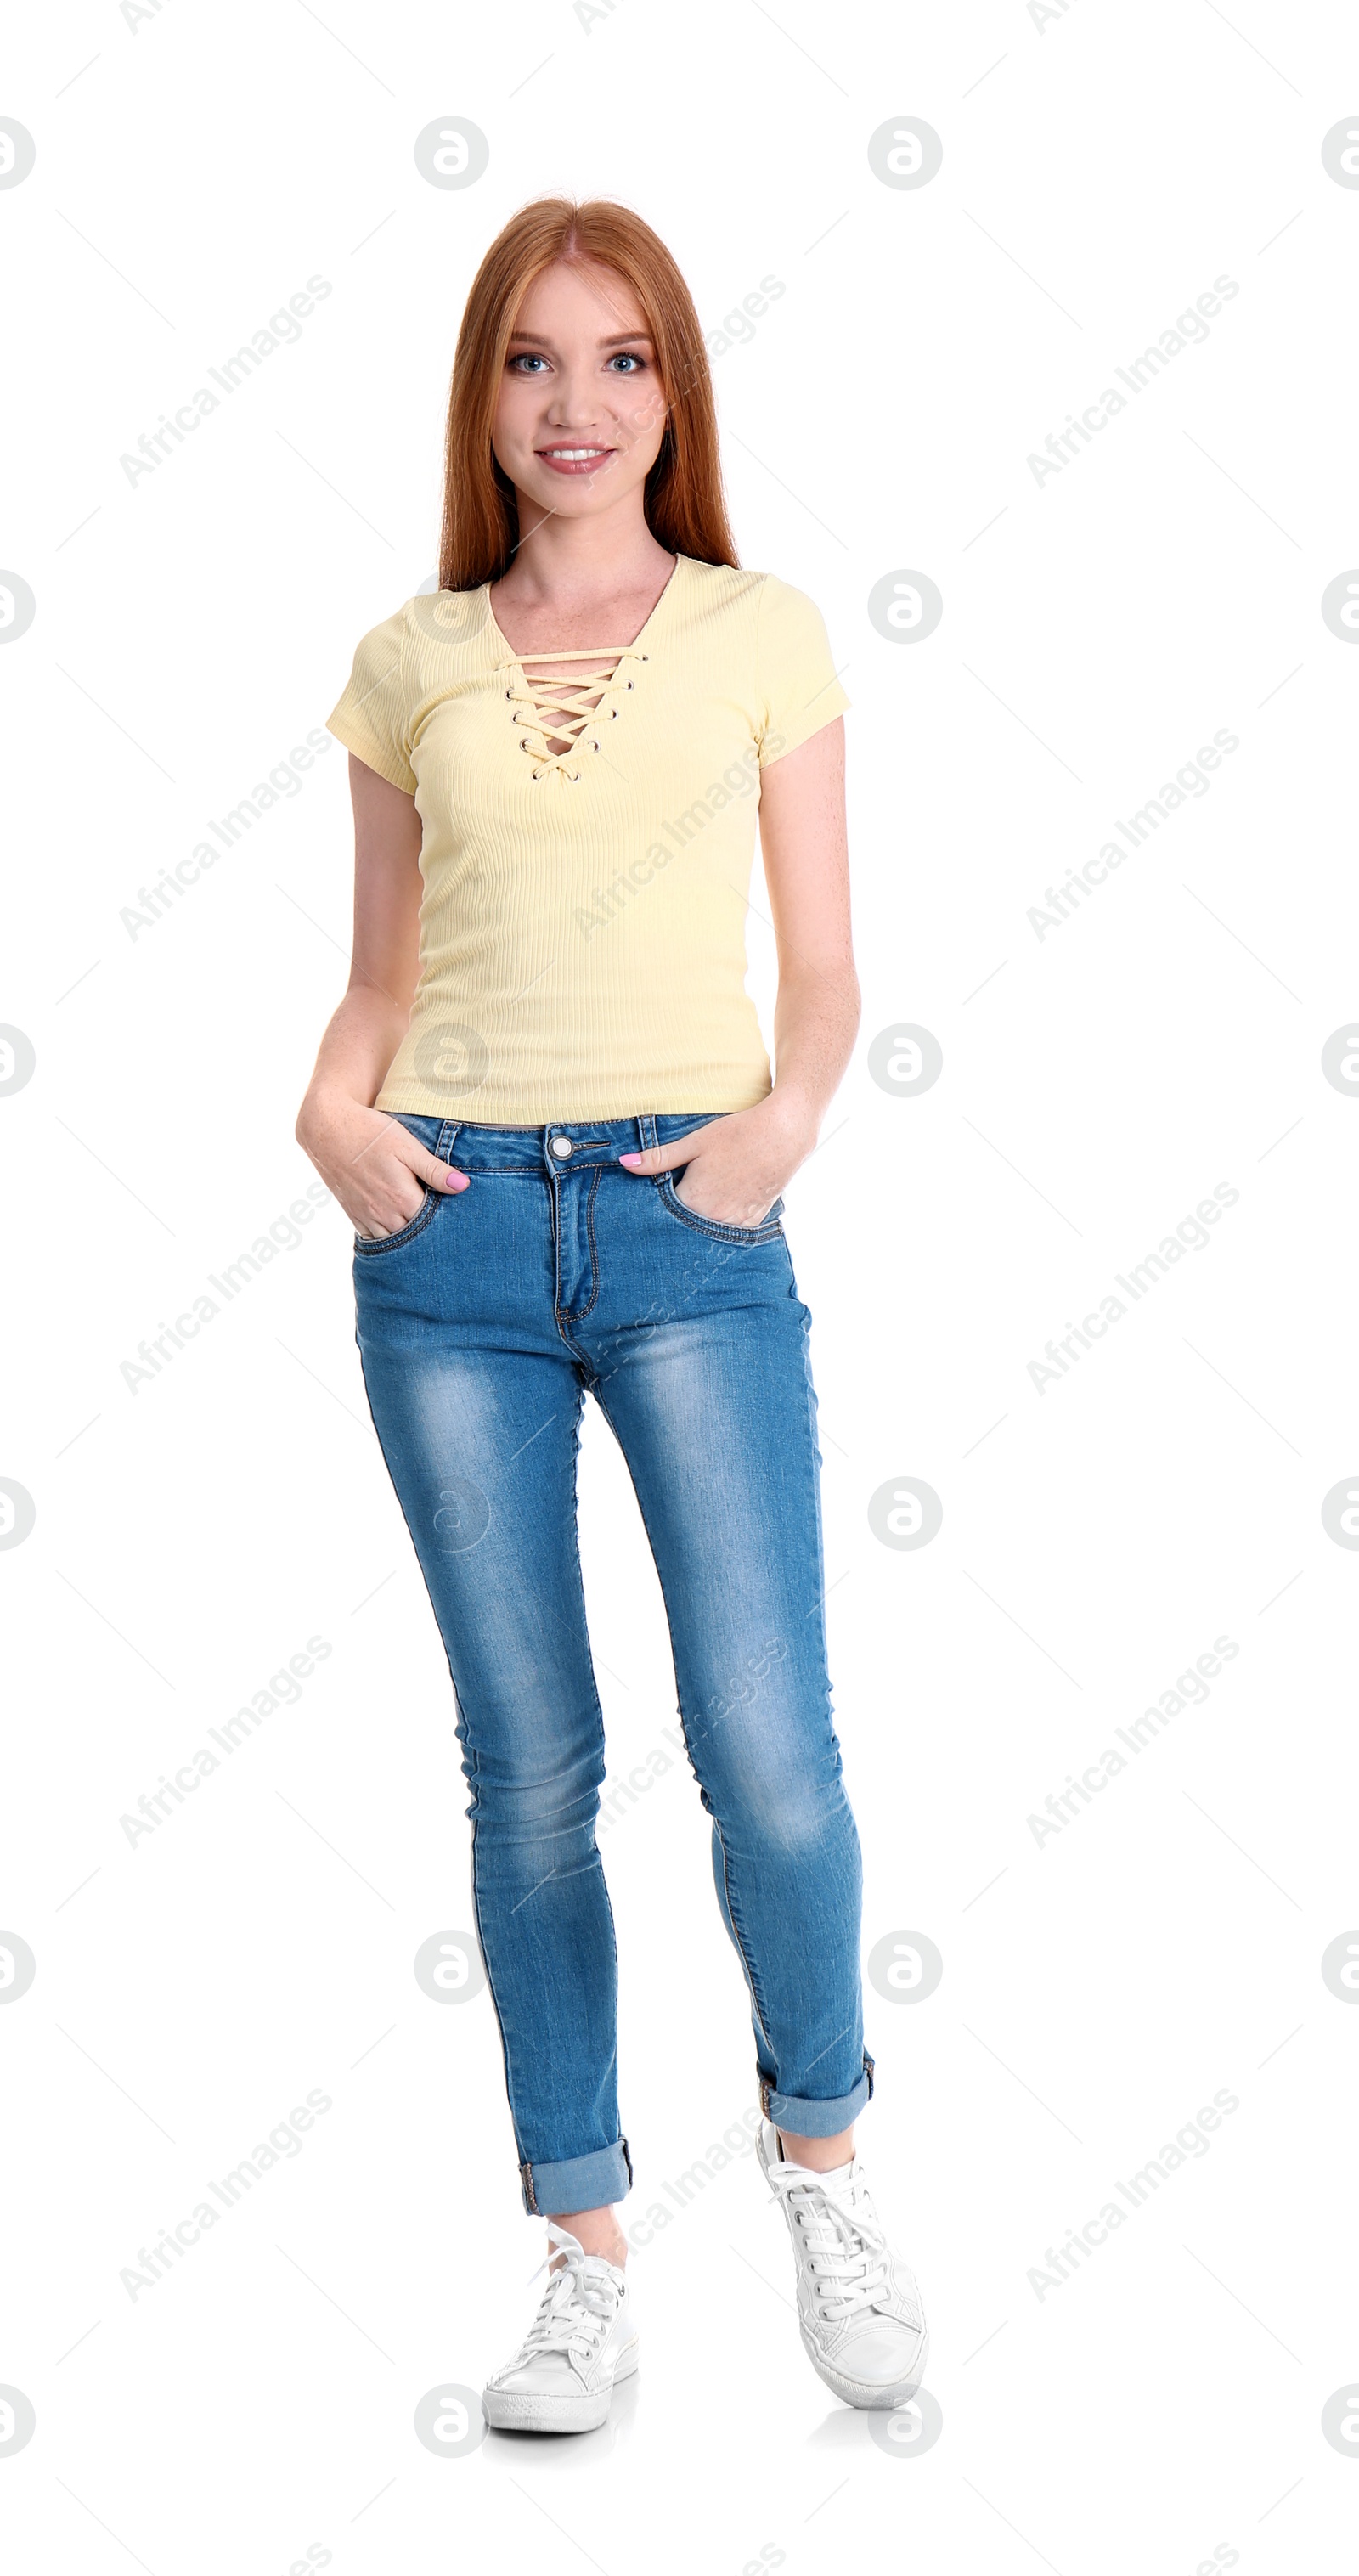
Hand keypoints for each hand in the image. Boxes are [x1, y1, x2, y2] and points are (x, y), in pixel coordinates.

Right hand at [297, 1092, 467, 1238]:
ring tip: (423, 1229)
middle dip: (429, 1232)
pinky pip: (373, 1238)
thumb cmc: (370, 1133)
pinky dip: (387, 1237)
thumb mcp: (407, 1146)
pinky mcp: (353, 1214)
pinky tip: (398, 1228)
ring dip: (408, 1237)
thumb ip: (434, 1170)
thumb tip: (463, 1186)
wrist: (327, 1129)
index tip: (458, 1214)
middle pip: (415, 1235)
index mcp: (402, 1198)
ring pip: (394, 1240)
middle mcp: (384, 1214)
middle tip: (444, 1224)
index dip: (447, 1219)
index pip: (434, 1223)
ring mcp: (366, 1217)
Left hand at [618, 1097, 816, 1226]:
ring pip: (709, 1231)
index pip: (664, 1216)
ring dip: (701, 1221)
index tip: (655, 1202)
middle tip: (677, 1203)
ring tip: (701, 1201)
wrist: (785, 1133)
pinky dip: (723, 1221)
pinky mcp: (755, 1219)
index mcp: (695, 1200)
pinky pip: (732, 1230)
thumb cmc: (738, 1133)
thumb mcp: (694, 1142)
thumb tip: (625, 1163)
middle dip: (677, 1219)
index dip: (656, 1209)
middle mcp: (715, 1218)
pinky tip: (721, 1205)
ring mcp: (738, 1222)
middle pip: (686, 1227)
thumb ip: (658, 1158)